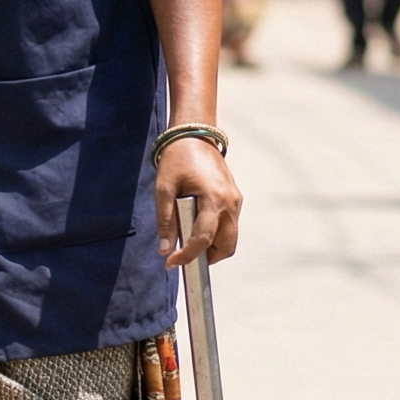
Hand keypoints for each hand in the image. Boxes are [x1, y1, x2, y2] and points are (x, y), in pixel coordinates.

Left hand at [155, 138, 240, 267]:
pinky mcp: (235, 199)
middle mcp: (230, 203)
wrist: (195, 136)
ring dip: (212, 247)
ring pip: (230, 239)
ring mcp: (236, 201)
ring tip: (189, 242)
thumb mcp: (163, 189)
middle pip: (226, 246)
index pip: (203, 239)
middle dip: (206, 258)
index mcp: (213, 198)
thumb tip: (165, 250)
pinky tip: (197, 227)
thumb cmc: (177, 159)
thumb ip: (165, 220)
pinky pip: (230, 226)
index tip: (171, 263)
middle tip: (183, 257)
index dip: (187, 255)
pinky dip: (216, 235)